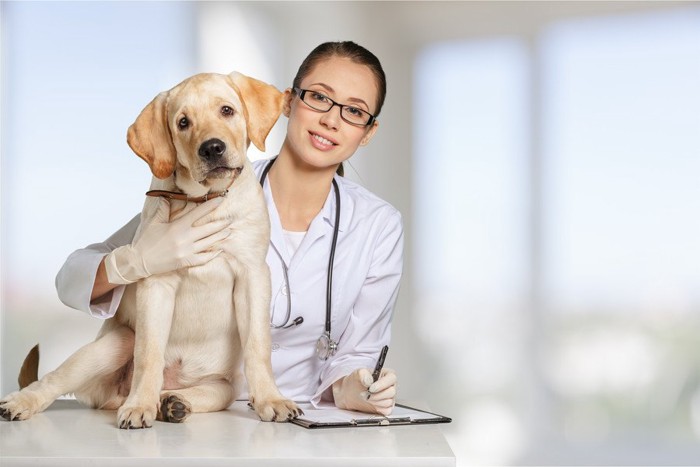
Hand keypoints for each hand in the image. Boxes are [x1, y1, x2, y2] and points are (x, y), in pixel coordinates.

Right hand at [104, 198, 230, 283]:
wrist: (139, 261)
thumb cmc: (146, 241)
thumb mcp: (154, 222)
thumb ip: (163, 209)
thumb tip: (166, 196)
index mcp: (179, 226)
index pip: (199, 212)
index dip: (212, 205)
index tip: (222, 199)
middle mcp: (186, 238)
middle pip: (209, 228)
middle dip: (222, 223)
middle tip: (232, 219)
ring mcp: (187, 251)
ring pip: (210, 243)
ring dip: (221, 237)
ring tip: (229, 232)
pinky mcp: (186, 262)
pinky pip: (204, 258)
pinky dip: (213, 254)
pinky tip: (220, 250)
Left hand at [332, 368, 396, 415]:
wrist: (350, 393)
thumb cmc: (357, 381)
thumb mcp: (358, 373)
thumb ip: (363, 374)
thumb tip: (369, 381)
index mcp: (386, 375)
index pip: (392, 378)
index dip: (382, 384)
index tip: (371, 388)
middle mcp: (390, 386)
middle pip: (391, 392)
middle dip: (376, 395)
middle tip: (365, 394)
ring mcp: (389, 398)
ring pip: (388, 402)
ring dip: (375, 401)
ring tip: (366, 398)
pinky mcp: (386, 408)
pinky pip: (387, 411)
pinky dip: (378, 409)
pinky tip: (370, 404)